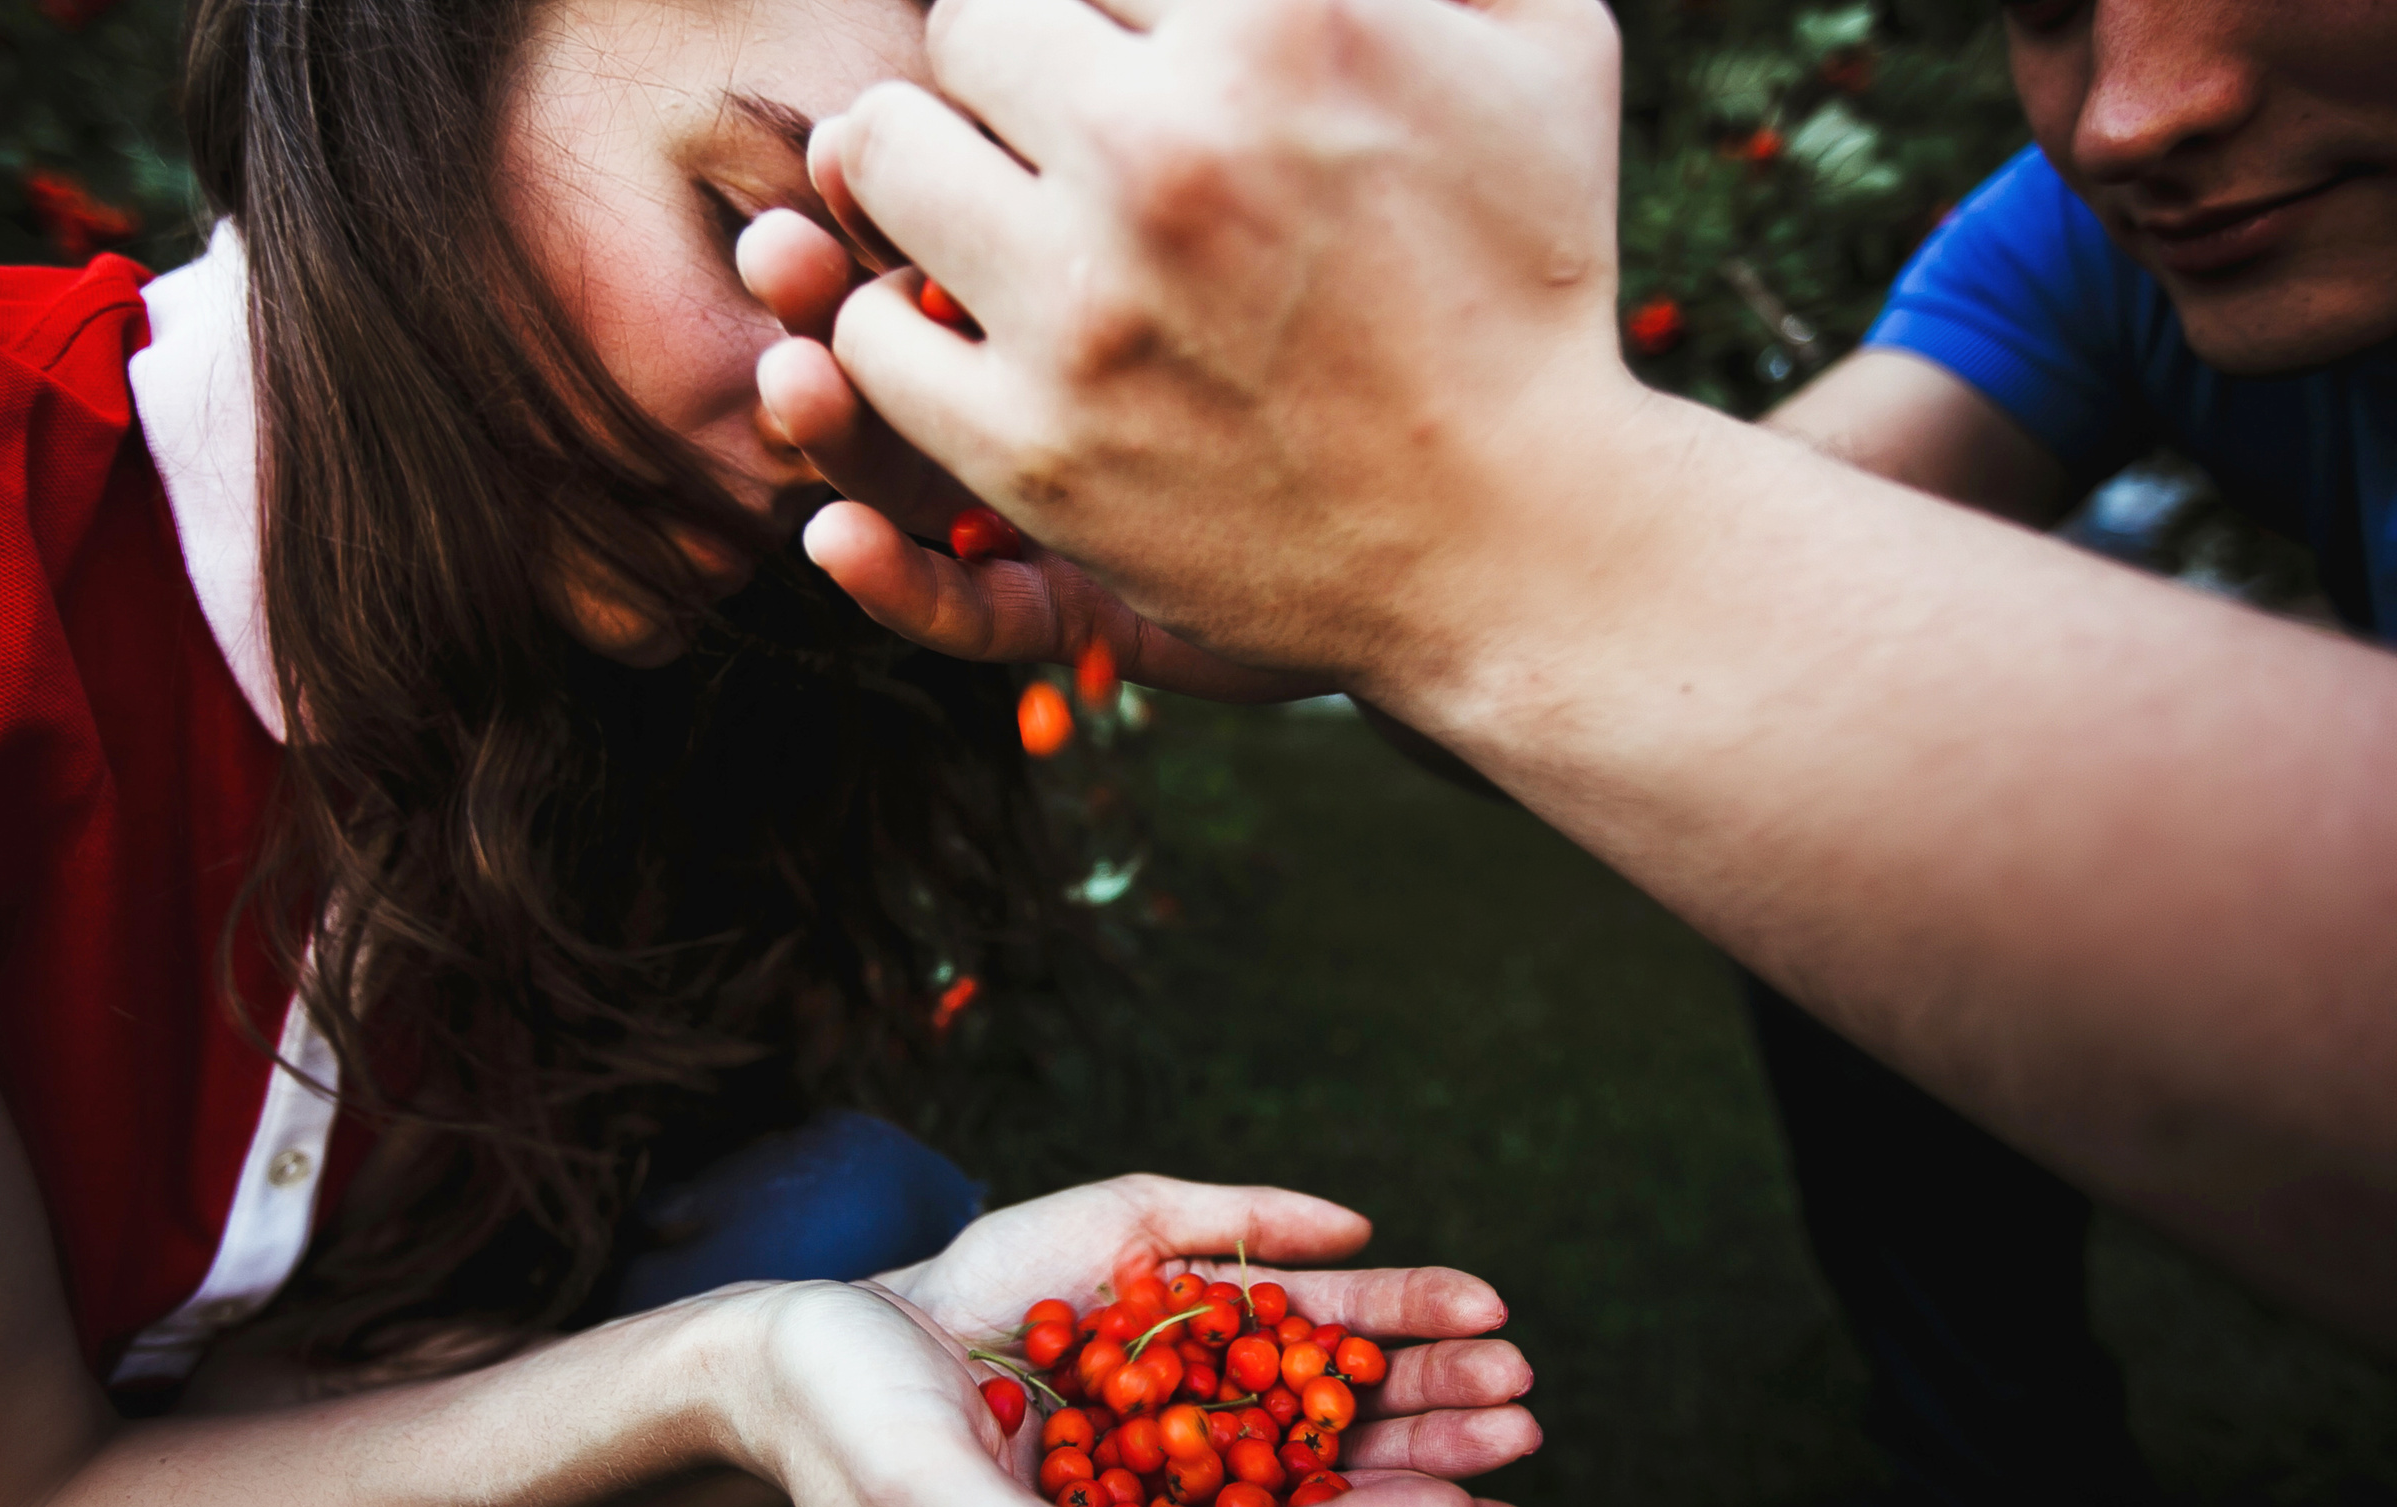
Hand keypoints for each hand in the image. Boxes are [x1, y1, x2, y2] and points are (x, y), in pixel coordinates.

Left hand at [779, 0, 1644, 694]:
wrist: (1521, 542)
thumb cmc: (1537, 283)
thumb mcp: (1546, 47)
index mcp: (1280, 22)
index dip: (1116, 17)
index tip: (1139, 69)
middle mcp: (1162, 151)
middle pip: (966, 26)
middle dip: (1013, 73)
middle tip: (1065, 137)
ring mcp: (1086, 309)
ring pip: (877, 158)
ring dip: (927, 178)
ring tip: (997, 219)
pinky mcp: (1035, 450)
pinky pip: (872, 336)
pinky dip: (906, 327)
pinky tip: (983, 334)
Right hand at [872, 1175, 1544, 1506]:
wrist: (786, 1348)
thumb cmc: (833, 1421)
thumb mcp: (922, 1501)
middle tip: (1527, 1485)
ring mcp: (1133, 1482)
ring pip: (1296, 1470)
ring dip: (1402, 1437)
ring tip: (1506, 1405)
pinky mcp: (1140, 1404)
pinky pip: (1259, 1397)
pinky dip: (1341, 1367)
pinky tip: (1414, 1339)